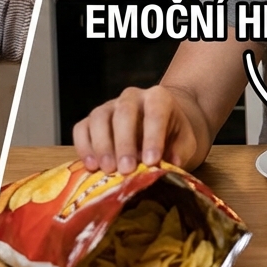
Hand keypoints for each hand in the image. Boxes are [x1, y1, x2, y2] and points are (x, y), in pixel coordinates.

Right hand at [72, 86, 203, 173]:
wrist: (161, 126)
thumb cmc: (173, 136)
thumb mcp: (185, 142)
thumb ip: (180, 151)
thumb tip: (171, 164)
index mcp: (158, 98)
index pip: (155, 112)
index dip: (153, 137)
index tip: (151, 162)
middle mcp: (131, 97)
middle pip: (124, 113)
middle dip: (124, 143)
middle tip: (126, 170)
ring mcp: (109, 106)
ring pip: (99, 118)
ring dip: (102, 146)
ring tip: (108, 170)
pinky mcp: (92, 119)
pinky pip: (81, 128)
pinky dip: (84, 147)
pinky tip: (91, 166)